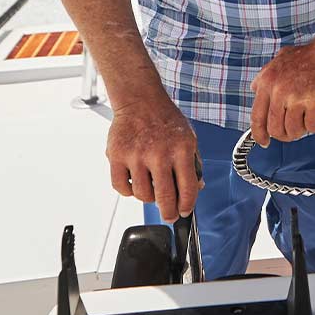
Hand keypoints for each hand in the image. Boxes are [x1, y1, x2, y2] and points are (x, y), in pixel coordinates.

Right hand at [107, 100, 202, 220]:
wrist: (140, 99)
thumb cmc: (164, 118)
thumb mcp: (188, 137)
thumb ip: (194, 163)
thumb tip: (198, 187)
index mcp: (181, 149)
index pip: (188, 189)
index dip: (187, 206)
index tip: (184, 211)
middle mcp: (159, 154)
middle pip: (165, 198)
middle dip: (169, 213)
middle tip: (169, 215)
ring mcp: (137, 155)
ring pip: (143, 195)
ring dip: (148, 197)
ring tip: (151, 188)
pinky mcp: (117, 155)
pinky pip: (122, 187)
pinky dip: (128, 190)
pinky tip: (135, 182)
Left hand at [250, 39, 314, 145]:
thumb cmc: (313, 55)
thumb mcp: (281, 59)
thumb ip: (266, 76)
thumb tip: (255, 89)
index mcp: (268, 81)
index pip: (257, 116)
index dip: (259, 134)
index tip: (263, 141)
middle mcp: (279, 90)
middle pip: (275, 128)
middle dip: (284, 134)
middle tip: (293, 131)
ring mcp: (296, 97)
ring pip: (293, 131)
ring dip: (301, 129)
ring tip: (307, 118)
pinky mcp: (314, 102)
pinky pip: (311, 127)